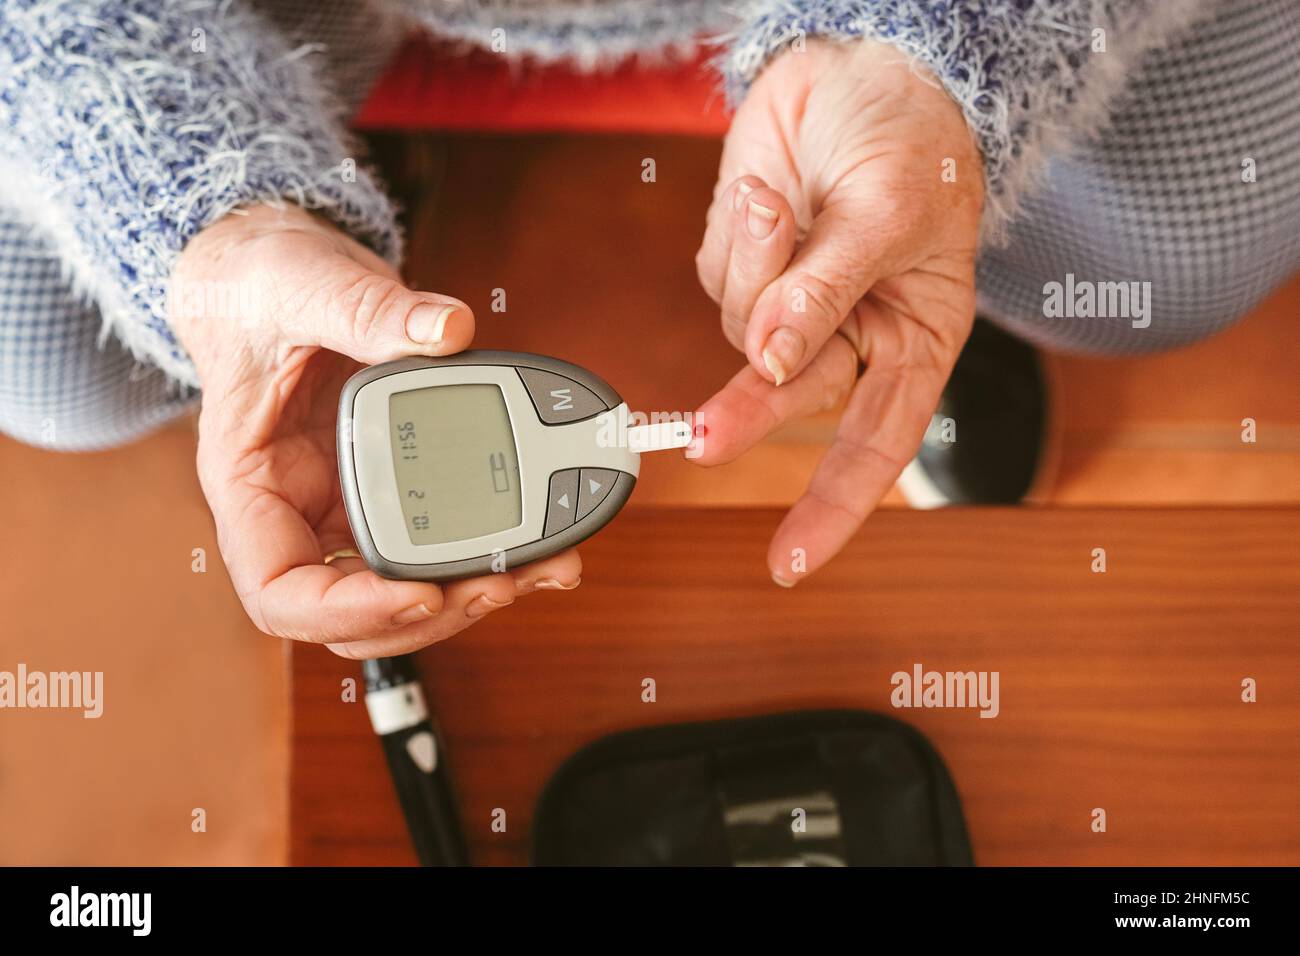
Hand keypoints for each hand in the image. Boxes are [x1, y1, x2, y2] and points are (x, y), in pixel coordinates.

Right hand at [169, 204, 580, 658]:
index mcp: (249, 484)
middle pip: (356, 610)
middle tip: (505, 581)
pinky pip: (434, 541)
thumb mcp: (302, 283)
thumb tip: (447, 329)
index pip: (280, 591)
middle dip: (435, 609)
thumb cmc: (262, 287)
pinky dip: (486, 551)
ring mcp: (343, 509)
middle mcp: (295, 513)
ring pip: (403, 588)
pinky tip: (540, 542)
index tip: (419, 595)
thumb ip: (367, 309)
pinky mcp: (387, 492)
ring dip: (471, 592)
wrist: (275, 275)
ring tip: (542, 567)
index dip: (347, 612)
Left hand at [693, 39, 982, 583]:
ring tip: (785, 200)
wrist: (867, 61)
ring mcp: (793, 300)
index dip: (836, 506)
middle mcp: (854, 333)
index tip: (791, 560)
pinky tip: (767, 191)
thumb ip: (827, 291)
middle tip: (702, 437)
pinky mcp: (745, 263)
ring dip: (757, 265)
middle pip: (791, 397)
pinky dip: (735, 235)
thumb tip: (770, 360)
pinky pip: (718, 275)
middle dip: (748, 412)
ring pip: (744, 325)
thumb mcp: (889, 214)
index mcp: (915, 339)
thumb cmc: (913, 139)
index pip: (877, 443)